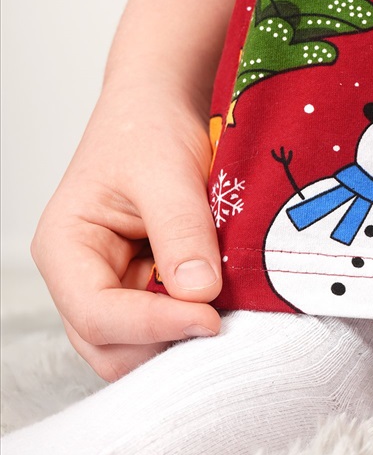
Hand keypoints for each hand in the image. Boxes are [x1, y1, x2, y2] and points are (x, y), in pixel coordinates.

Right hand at [31, 83, 221, 381]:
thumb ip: (181, 230)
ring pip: (138, 346)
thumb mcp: (166, 172)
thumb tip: (199, 293)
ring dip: (178, 338)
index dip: (153, 325)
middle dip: (162, 344)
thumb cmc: (147, 128)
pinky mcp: (146, 286)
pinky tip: (223, 302)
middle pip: (109, 347)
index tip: (209, 317)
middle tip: (220, 324)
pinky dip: (191, 321)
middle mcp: (81, 277)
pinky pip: (166, 323)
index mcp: (65, 249)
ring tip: (224, 312)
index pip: (97, 315)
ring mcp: (113, 286)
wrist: (160, 107)